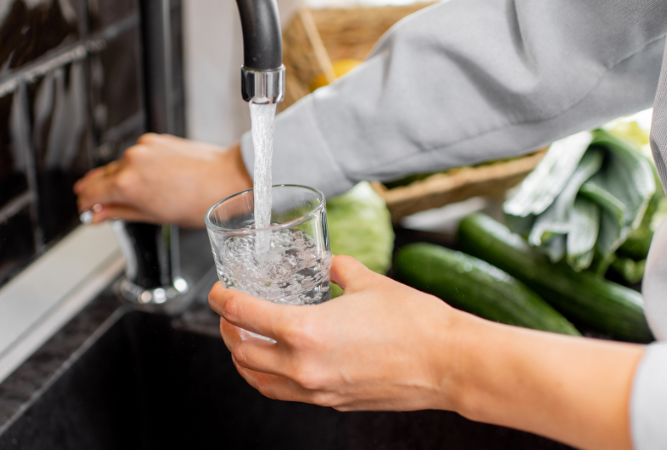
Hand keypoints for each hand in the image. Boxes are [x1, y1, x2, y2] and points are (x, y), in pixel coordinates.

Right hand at [74, 134, 251, 227]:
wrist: (227, 179)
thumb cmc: (199, 202)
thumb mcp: (154, 216)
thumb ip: (120, 213)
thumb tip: (100, 214)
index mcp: (127, 184)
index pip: (91, 193)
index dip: (86, 204)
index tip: (88, 210)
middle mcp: (131, 161)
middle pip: (101, 177)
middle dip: (97, 191)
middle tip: (99, 204)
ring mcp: (143, 147)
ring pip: (119, 165)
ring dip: (117, 178)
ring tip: (128, 194)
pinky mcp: (156, 139)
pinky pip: (136, 155)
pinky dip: (135, 166)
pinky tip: (146, 178)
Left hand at [208, 255, 459, 411]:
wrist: (448, 364)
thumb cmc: (415, 323)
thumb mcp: (370, 282)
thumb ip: (340, 269)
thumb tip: (330, 263)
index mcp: (306, 331)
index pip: (244, 315)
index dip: (222, 299)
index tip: (218, 290)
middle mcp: (303, 367)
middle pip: (242, 352)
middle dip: (227, 330)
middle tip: (229, 312)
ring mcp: (317, 391)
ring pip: (259, 381)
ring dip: (243, 360)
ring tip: (244, 341)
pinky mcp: (333, 403)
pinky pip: (286, 394)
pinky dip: (270, 378)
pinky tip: (279, 364)